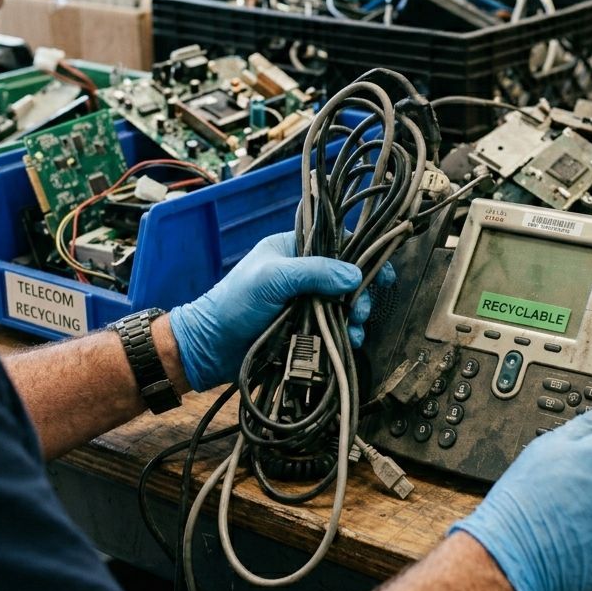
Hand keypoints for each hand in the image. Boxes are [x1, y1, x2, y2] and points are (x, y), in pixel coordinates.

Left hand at [170, 231, 379, 391]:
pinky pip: (334, 326)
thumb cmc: (234, 303)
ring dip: (356, 316)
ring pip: (344, 304)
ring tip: (356, 329)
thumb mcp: (273, 279)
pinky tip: (349, 342)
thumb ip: (313, 272)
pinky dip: (346, 334)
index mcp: (293, 249)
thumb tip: (354, 275)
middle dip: (360, 293)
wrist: (210, 347)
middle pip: (346, 276)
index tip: (381, 274)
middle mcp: (302, 273)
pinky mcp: (304, 327)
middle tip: (362, 311)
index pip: (337, 243)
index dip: (362, 256)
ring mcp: (304, 301)